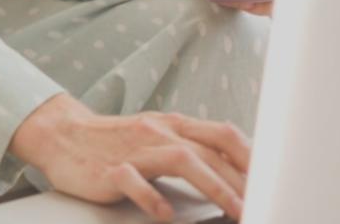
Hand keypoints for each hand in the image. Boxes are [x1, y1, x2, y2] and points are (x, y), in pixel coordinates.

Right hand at [8, 92, 250, 221]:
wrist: (63, 135)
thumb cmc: (116, 141)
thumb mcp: (157, 137)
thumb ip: (191, 148)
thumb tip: (234, 168)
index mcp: (174, 125)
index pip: (223, 135)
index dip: (253, 155)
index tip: (276, 178)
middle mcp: (159, 132)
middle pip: (210, 150)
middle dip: (243, 178)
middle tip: (266, 201)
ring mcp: (135, 149)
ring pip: (181, 160)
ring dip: (214, 185)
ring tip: (235, 210)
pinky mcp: (110, 169)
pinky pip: (134, 180)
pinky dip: (153, 197)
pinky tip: (166, 215)